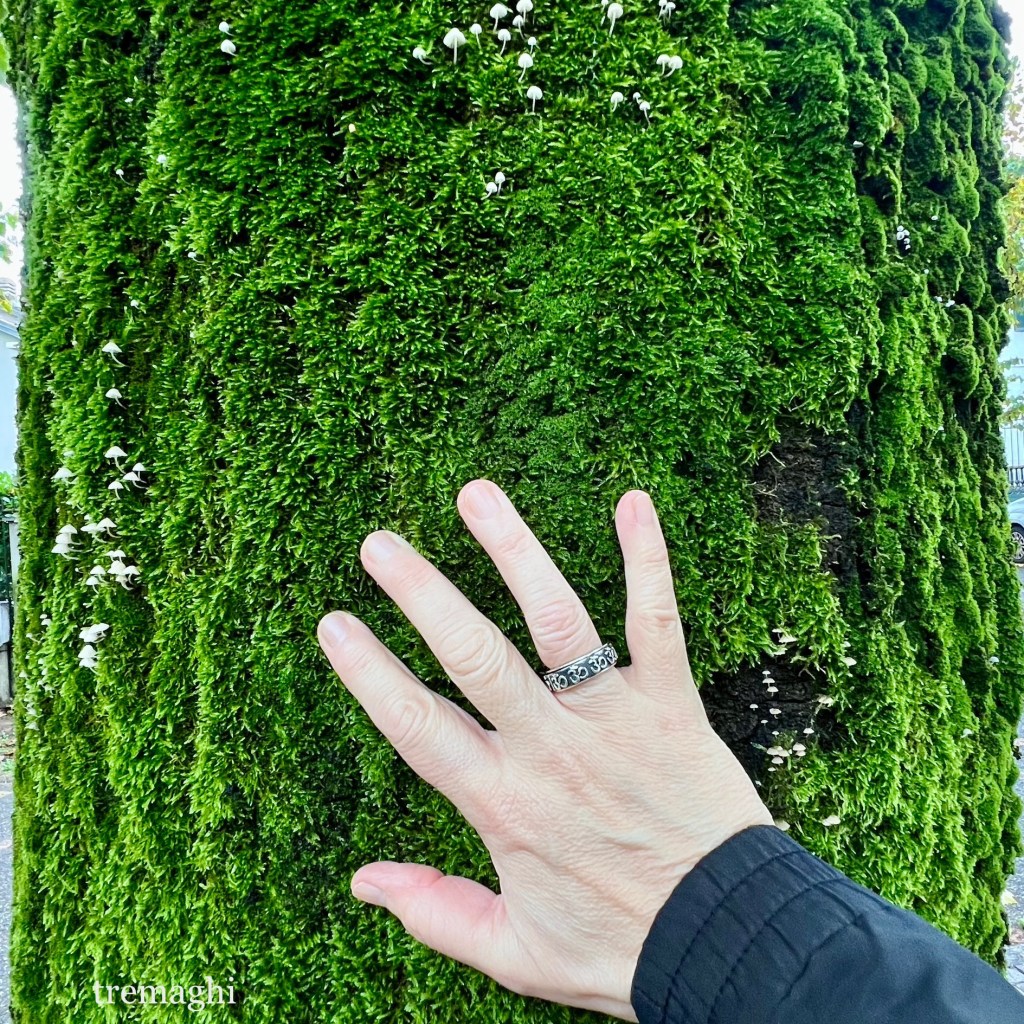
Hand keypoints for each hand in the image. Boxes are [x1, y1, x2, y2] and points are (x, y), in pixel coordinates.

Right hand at [317, 479, 773, 1020]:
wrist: (728, 940)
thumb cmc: (622, 945)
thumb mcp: (516, 950)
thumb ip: (435, 912)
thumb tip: (360, 882)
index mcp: (504, 803)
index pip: (418, 726)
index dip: (370, 673)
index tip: (333, 623)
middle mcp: (552, 749)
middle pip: (475, 656)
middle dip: (423, 594)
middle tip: (380, 543)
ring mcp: (613, 718)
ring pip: (557, 621)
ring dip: (514, 552)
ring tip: (475, 495)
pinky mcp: (670, 702)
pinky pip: (656, 621)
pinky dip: (646, 560)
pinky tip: (630, 501)